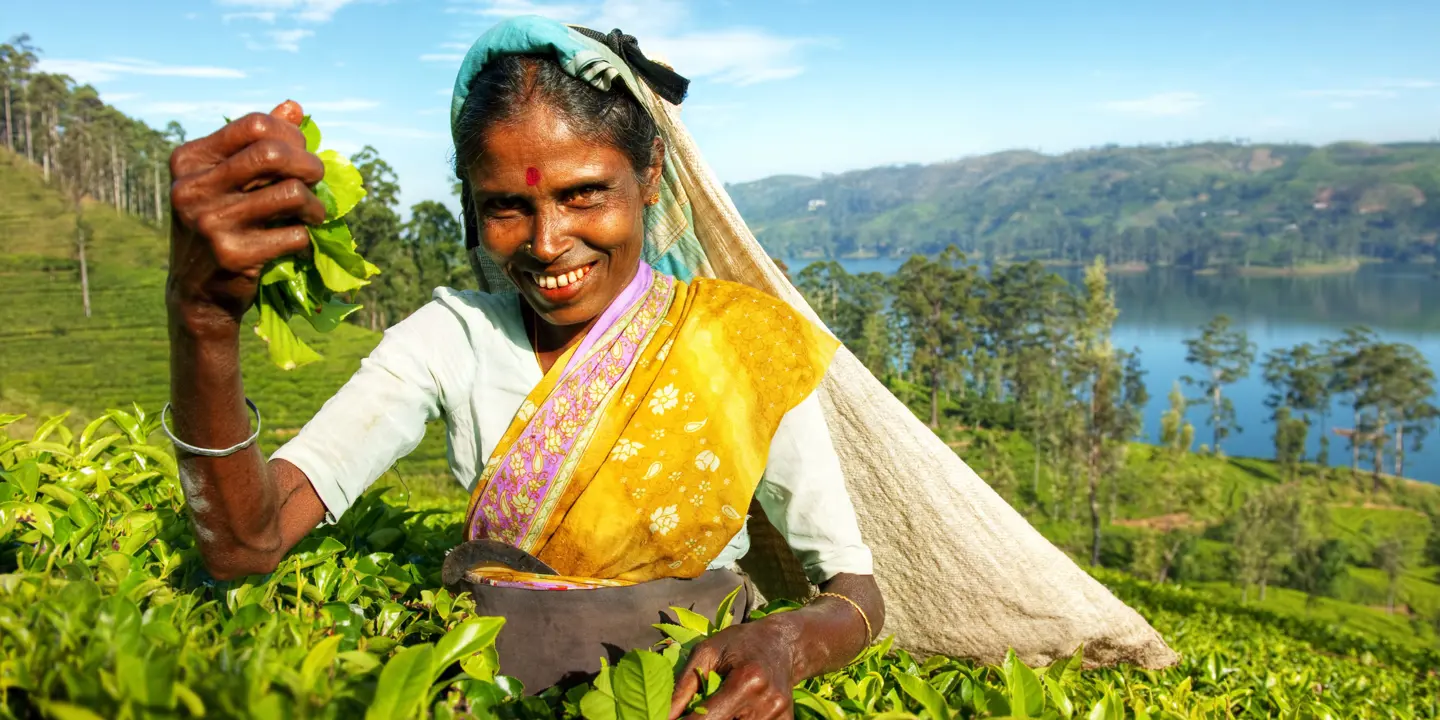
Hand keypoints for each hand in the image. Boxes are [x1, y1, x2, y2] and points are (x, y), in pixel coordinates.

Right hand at [166, 99, 325, 331]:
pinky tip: (300, 242)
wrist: (197, 294)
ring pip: (290, 193)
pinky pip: (294, 234)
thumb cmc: (220, 227)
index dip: (290, 134)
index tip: (302, 151)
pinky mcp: (232, 255)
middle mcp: (191, 188)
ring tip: (314, 215)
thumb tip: (294, 107)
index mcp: (188, 160)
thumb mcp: (226, 182)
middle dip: (309, 165)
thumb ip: (256, 144)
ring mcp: (210, 222)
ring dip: (315, 206)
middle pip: (273, 154)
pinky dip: (306, 237)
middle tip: (317, 179)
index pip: (253, 125)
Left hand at [669, 618, 797, 719]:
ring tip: (718, 708)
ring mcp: (779, 716)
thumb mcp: (707, 652)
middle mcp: (766, 703)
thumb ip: (683, 685)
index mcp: (746, 681)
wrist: (784, 643)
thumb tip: (663, 715)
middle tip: (696, 711)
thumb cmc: (740, 643)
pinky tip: (735, 711)